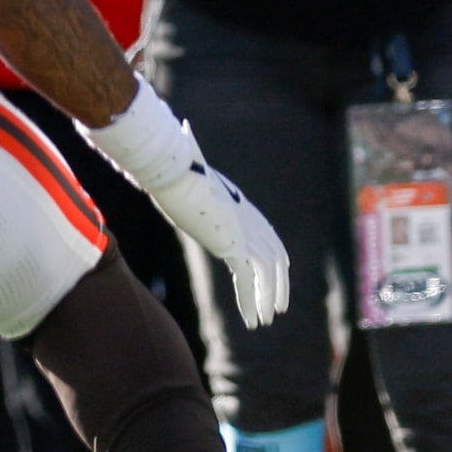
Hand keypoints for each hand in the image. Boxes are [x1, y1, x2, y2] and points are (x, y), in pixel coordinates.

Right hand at [81, 80, 290, 328]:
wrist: (173, 170)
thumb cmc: (175, 167)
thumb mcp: (186, 168)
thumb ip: (190, 160)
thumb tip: (181, 130)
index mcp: (243, 207)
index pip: (270, 237)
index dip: (274, 261)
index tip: (275, 279)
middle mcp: (250, 220)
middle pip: (275, 257)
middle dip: (277, 285)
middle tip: (276, 309)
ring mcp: (243, 233)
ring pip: (266, 273)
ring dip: (267, 299)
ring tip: (263, 321)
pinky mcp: (232, 244)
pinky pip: (248, 279)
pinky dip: (252, 300)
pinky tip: (253, 319)